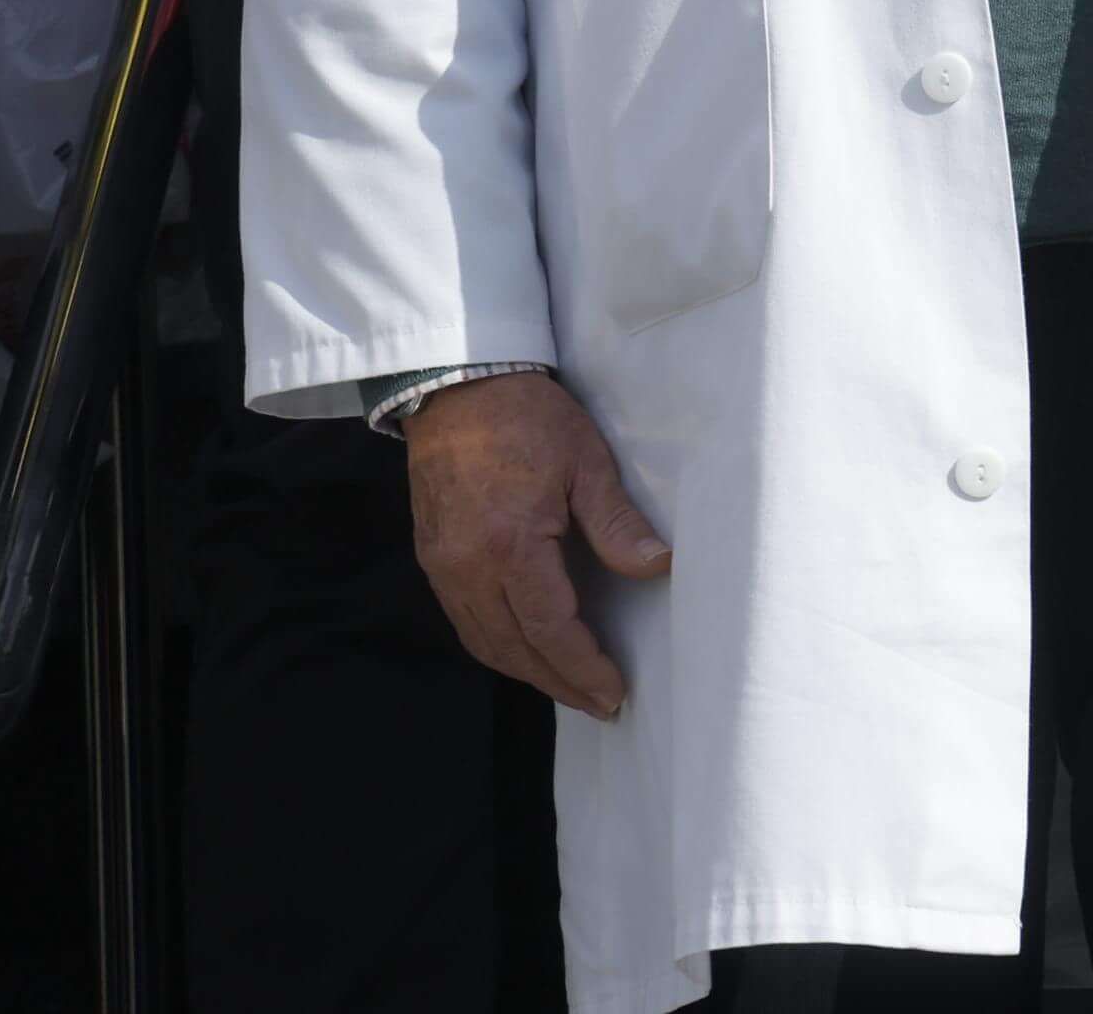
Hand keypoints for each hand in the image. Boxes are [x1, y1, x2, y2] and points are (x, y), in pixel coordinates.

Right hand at [402, 372, 669, 720]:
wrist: (457, 387)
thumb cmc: (528, 418)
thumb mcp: (587, 462)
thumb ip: (617, 523)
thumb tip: (657, 567)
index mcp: (510, 545)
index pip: (549, 628)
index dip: (583, 667)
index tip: (614, 692)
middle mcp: (469, 568)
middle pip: (514, 648)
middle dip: (560, 682)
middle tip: (601, 703)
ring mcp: (445, 567)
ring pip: (485, 642)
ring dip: (528, 671)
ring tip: (570, 687)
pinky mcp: (434, 559)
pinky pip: (466, 621)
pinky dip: (498, 646)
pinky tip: (526, 651)